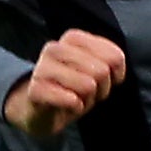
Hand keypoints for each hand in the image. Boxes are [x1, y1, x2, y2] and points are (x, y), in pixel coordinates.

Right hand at [5, 29, 126, 139]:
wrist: (37, 112)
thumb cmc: (72, 89)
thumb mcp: (96, 72)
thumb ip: (110, 63)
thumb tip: (110, 67)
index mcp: (73, 38)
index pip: (115, 57)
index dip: (115, 76)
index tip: (101, 81)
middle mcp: (55, 48)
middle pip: (102, 72)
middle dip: (100, 90)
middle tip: (85, 94)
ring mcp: (42, 68)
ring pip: (88, 86)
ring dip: (86, 100)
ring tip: (74, 100)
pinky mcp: (35, 90)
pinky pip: (71, 100)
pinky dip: (74, 108)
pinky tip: (65, 107)